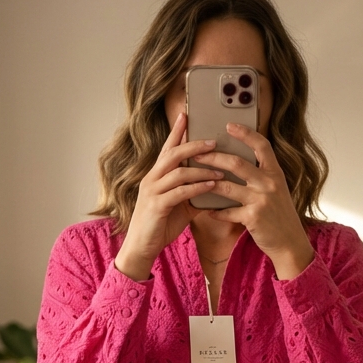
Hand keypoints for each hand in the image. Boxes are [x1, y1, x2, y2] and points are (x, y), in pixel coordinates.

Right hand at [114, 112, 224, 280]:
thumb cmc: (160, 225)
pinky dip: (197, 187)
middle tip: (213, 141)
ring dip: (202, 169)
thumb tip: (214, 188)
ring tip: (221, 170)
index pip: (166, 148)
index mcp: (156, 175)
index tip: (186, 114)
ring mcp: (152, 191)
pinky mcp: (157, 206)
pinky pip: (180, 191)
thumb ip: (193, 194)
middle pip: (173, 153)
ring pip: (178, 171)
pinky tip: (211, 186)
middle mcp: (151, 179)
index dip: (176, 131)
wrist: (142, 247)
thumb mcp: (179, 206)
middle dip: (193, 145)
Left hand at [197, 122, 314, 278]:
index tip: (229, 125)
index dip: (245, 133)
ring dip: (208, 182)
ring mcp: (261, 201)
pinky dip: (216, 211)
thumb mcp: (277, 190)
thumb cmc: (280, 215)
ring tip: (194, 178)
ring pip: (227, 187)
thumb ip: (262, 175)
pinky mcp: (253, 218)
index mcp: (275, 173)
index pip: (261, 145)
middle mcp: (269, 184)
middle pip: (237, 163)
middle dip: (214, 157)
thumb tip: (239, 163)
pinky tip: (207, 210)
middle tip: (197, 153)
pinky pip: (227, 212)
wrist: (290, 242)